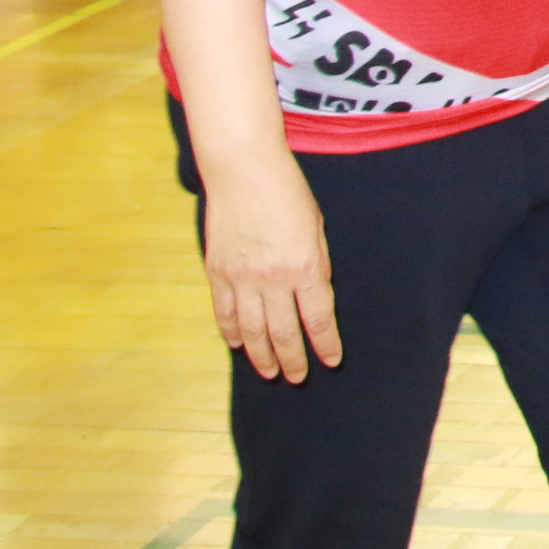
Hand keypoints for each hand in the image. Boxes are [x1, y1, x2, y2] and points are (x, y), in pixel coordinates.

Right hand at [201, 157, 341, 383]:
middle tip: (298, 378)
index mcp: (305, 266)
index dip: (325, 344)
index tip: (330, 361)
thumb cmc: (288, 193)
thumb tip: (314, 298)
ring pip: (252, 331)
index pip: (318, 319)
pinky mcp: (217, 272)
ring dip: (262, 356)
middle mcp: (273, 278)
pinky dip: (232, 333)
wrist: (244, 170)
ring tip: (270, 373)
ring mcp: (241, 278)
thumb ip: (316, 265)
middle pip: (285, 332)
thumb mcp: (317, 228)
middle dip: (293, 360)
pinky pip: (224, 313)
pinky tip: (240, 346)